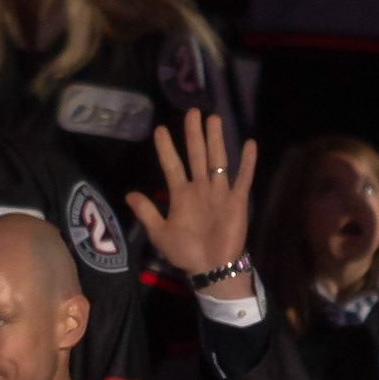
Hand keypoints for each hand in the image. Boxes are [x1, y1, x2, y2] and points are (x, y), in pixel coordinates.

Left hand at [124, 110, 256, 289]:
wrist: (211, 267)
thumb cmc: (186, 252)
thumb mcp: (160, 233)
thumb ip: (147, 212)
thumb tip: (129, 194)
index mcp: (181, 194)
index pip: (172, 165)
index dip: (166, 148)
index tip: (160, 129)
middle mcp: (200, 188)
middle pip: (196, 155)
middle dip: (193, 134)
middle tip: (192, 111)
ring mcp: (219, 192)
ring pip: (217, 160)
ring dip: (216, 140)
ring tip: (214, 119)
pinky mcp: (237, 200)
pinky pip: (243, 177)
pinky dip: (247, 161)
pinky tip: (249, 143)